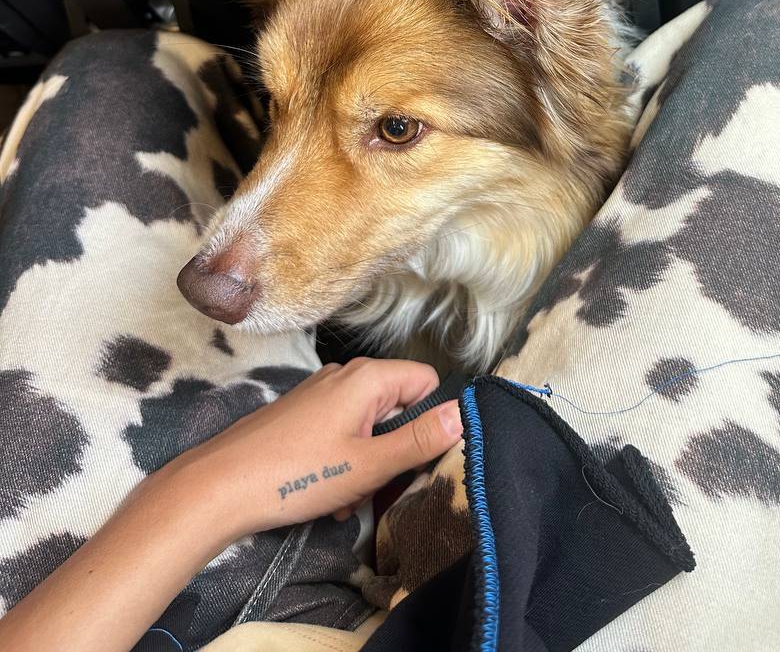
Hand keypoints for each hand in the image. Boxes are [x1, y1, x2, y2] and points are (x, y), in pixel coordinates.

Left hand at [170, 357, 463, 538]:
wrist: (220, 487)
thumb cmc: (295, 475)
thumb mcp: (367, 465)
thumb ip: (419, 440)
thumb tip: (463, 415)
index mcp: (367, 378)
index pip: (427, 383)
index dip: (429, 421)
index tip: (417, 460)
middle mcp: (345, 376)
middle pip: (398, 407)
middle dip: (394, 451)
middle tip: (376, 487)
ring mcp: (321, 394)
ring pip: (370, 426)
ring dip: (368, 465)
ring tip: (345, 498)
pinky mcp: (302, 416)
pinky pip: (343, 434)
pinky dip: (344, 463)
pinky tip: (327, 495)